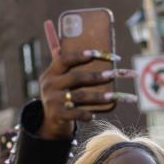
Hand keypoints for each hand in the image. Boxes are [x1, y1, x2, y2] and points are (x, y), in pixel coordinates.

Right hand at [38, 20, 136, 139]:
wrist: (50, 122)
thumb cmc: (61, 95)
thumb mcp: (59, 80)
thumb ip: (67, 65)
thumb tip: (69, 41)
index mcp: (51, 73)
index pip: (64, 59)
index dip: (80, 55)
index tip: (97, 53)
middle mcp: (49, 85)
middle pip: (75, 78)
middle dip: (96, 76)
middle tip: (113, 75)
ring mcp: (52, 101)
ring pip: (78, 96)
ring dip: (98, 96)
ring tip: (113, 97)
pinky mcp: (56, 115)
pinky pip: (74, 114)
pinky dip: (85, 114)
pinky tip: (93, 115)